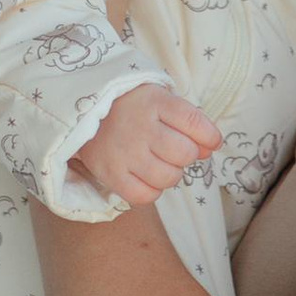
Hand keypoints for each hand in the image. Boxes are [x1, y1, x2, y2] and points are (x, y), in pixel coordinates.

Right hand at [74, 81, 222, 206]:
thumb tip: (211, 149)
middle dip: (188, 154)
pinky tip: (147, 177)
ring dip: (172, 173)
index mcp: (155, 102)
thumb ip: (189, 121)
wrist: (84, 110)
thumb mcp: (161, 100)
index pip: (196, 122)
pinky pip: (145, 195)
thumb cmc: (131, 106)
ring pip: (169, 177)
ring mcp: (124, 152)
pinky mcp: (111, 173)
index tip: (210, 141)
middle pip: (185, 154)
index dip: (210, 136)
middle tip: (174, 149)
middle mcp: (140, 127)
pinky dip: (152, 191)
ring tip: (159, 162)